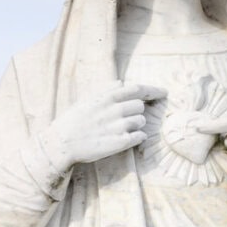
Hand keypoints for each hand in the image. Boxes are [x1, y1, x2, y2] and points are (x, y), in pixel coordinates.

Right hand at [39, 82, 166, 171]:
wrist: (62, 143)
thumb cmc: (74, 120)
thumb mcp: (87, 99)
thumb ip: (106, 90)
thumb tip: (122, 83)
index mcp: (107, 97)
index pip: (138, 89)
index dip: (154, 91)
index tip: (163, 93)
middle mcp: (115, 110)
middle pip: (140, 106)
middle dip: (136, 111)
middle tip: (124, 117)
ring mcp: (118, 127)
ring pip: (141, 121)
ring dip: (136, 124)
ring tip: (120, 129)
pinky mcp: (120, 143)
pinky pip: (140, 137)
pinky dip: (138, 137)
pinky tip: (127, 138)